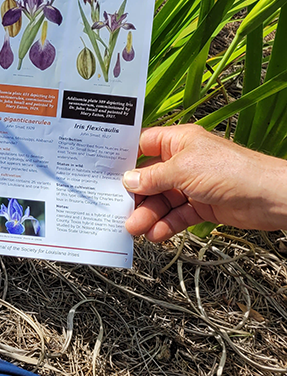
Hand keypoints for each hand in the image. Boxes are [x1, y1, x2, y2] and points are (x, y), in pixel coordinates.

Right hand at [123, 124, 286, 241]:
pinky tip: (156, 234)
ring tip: (135, 228)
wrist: (271, 197)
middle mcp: (184, 162)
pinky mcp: (202, 205)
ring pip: (161, 200)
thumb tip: (128, 180)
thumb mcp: (183, 170)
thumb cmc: (234, 171)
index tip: (105, 172)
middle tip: (118, 209)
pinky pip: (177, 216)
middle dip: (134, 196)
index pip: (143, 146)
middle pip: (149, 178)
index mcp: (179, 142)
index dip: (125, 159)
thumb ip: (153, 177)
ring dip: (148, 215)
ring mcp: (193, 185)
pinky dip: (165, 225)